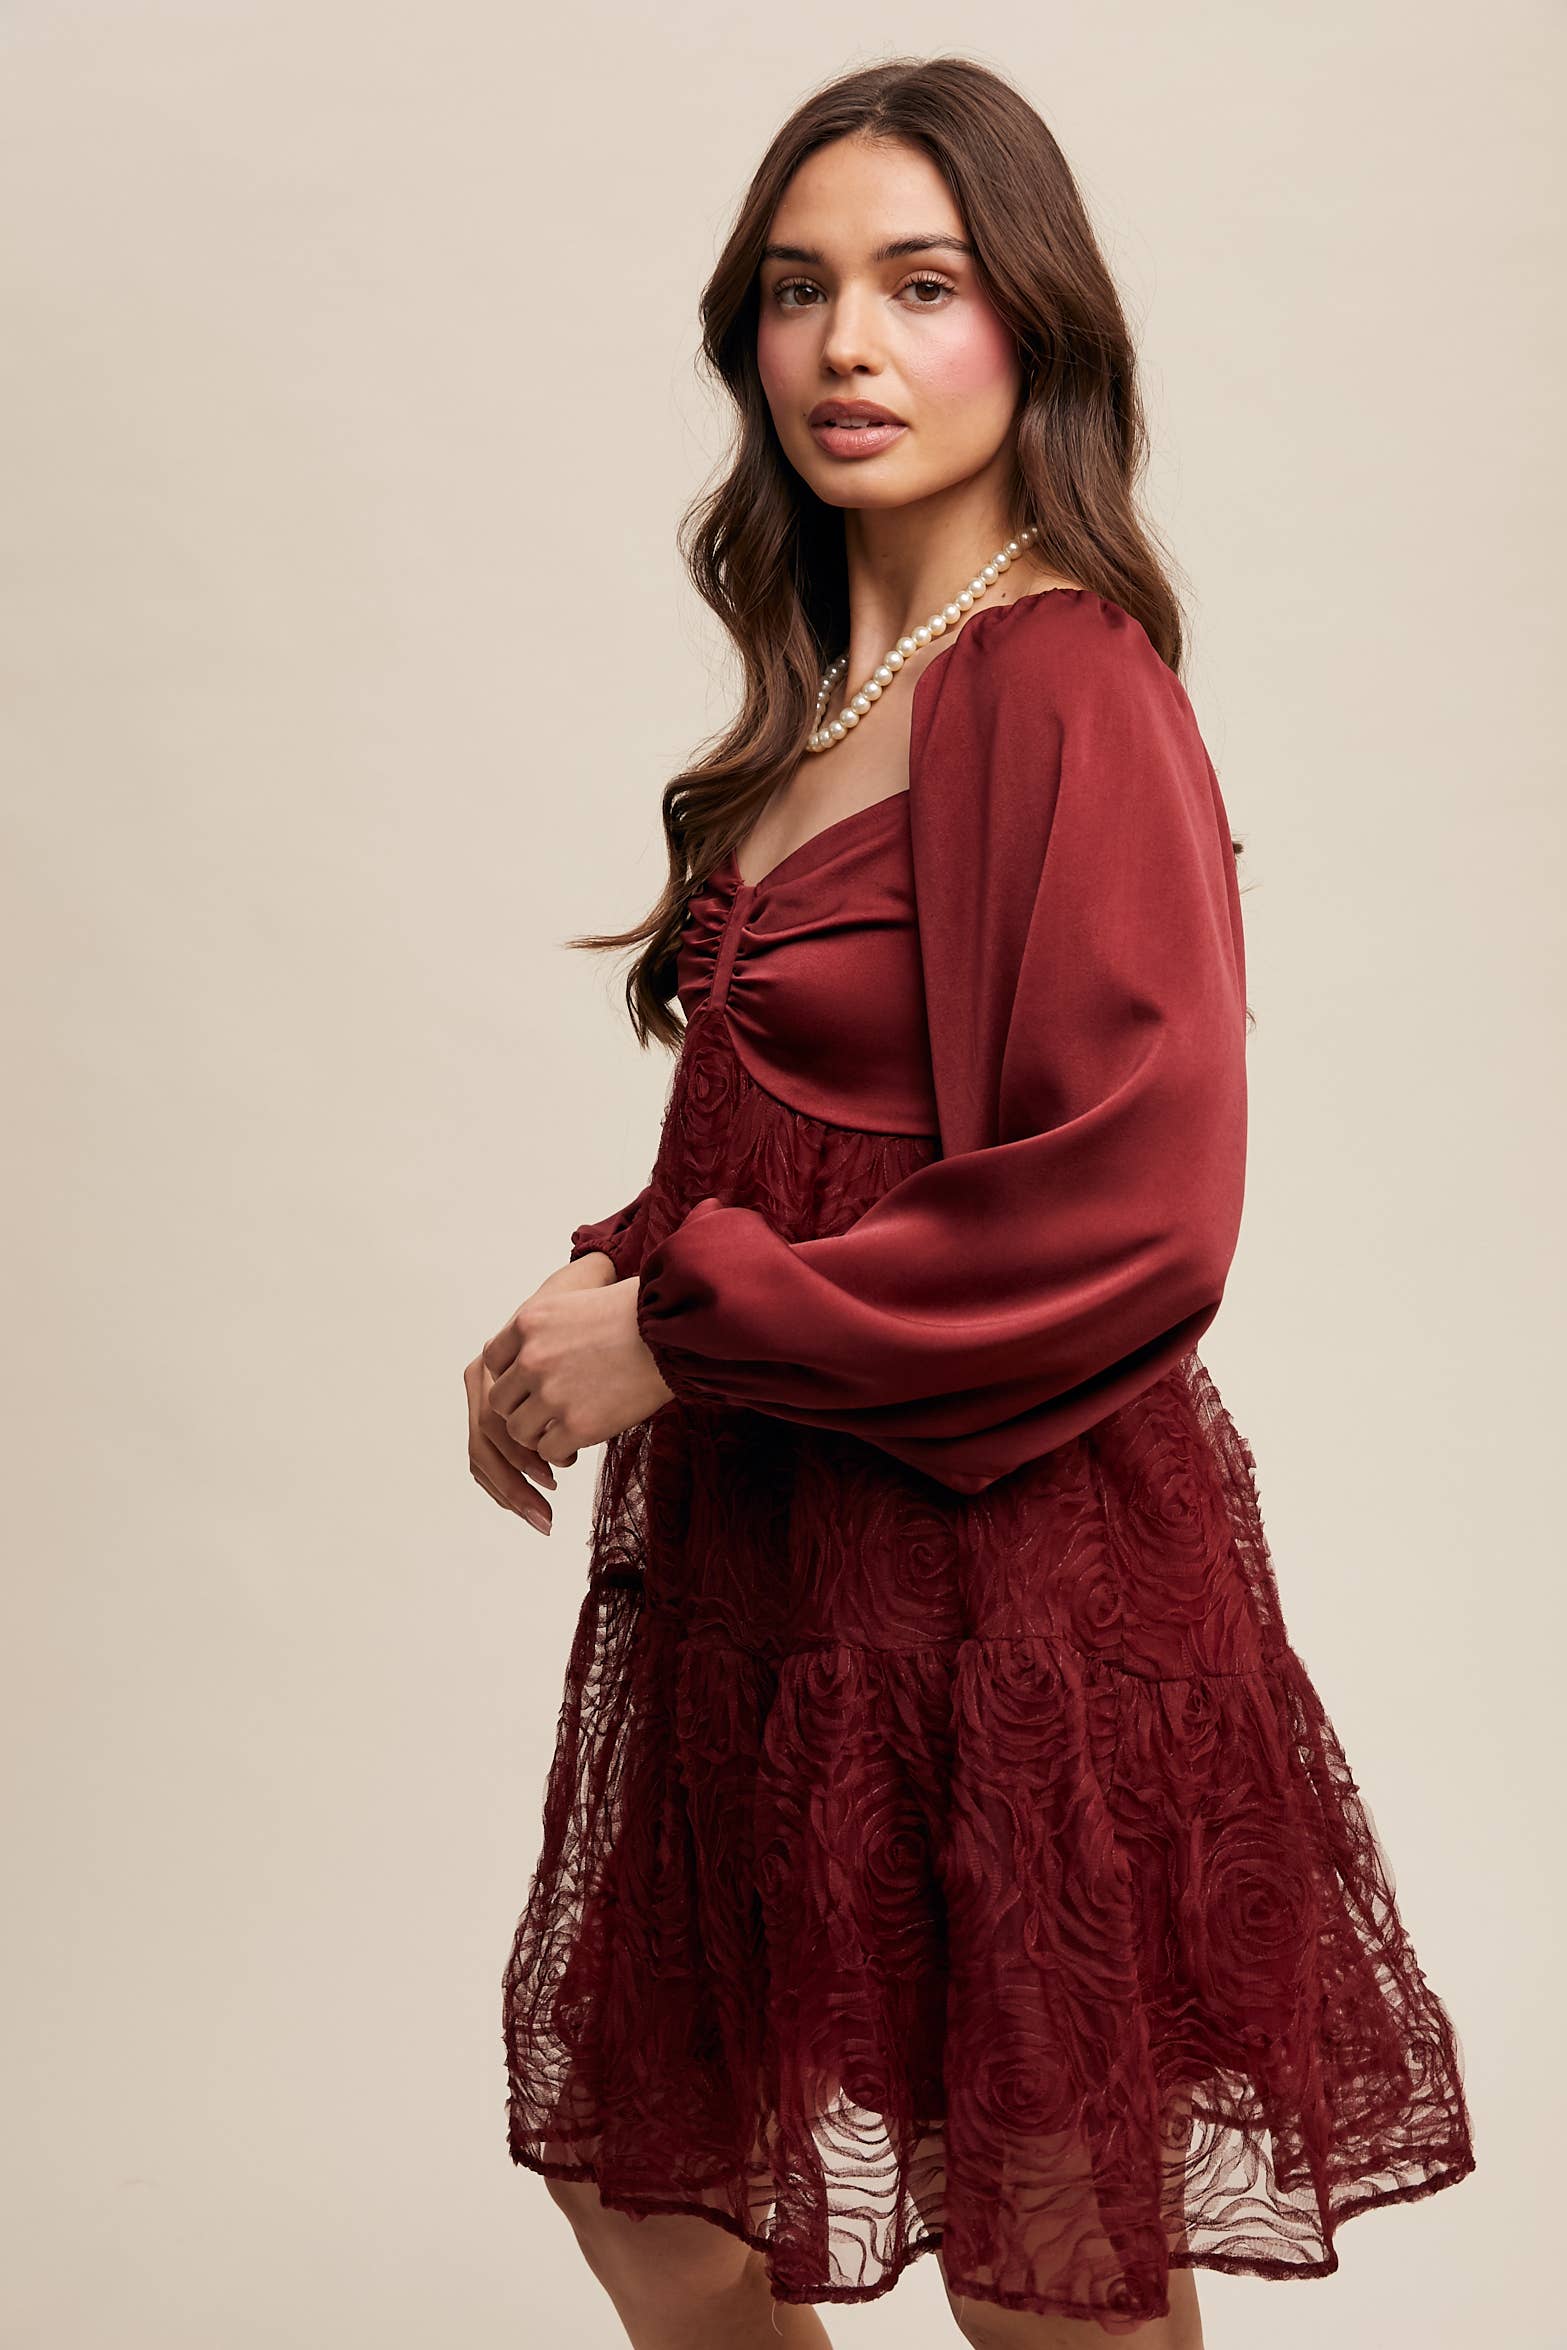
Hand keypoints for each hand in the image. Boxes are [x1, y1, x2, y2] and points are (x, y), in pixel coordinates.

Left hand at [466, 1263, 673, 1535]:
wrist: (674, 1332)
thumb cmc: (635, 1314)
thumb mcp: (577, 1303)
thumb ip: (544, 1331)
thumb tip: (529, 1360)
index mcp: (528, 1322)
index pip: (493, 1361)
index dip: (512, 1376)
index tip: (532, 1382)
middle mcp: (531, 1358)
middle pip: (500, 1400)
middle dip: (522, 1408)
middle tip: (548, 1411)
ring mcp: (552, 1394)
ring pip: (519, 1431)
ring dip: (538, 1433)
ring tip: (564, 1428)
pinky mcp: (577, 1425)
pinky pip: (548, 1451)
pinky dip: (560, 1452)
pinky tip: (579, 1441)